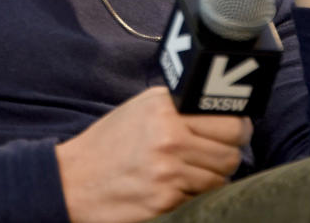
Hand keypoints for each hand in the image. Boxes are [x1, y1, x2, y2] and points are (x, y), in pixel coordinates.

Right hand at [55, 86, 251, 222]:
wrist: (72, 180)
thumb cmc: (108, 144)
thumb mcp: (140, 111)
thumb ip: (177, 107)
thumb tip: (219, 112)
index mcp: (164, 108)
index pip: (229, 120)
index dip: (238, 130)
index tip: (235, 133)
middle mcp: (169, 136)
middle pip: (231, 153)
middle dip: (229, 157)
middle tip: (217, 157)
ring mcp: (168, 171)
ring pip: (220, 179)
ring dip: (212, 179)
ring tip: (192, 173)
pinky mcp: (165, 200)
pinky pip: (200, 199)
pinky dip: (194, 197)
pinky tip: (176, 189)